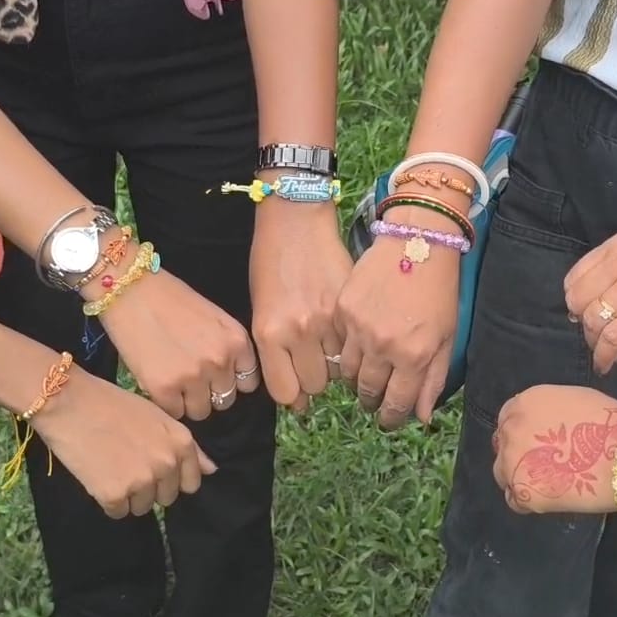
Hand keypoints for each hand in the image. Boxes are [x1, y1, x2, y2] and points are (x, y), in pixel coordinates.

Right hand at [31, 370, 216, 517]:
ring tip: (110, 466)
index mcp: (181, 442)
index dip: (172, 478)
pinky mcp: (115, 494)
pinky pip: (118, 512)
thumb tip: (210, 470)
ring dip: (128, 495)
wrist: (68, 401)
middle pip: (166, 497)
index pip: (191, 482)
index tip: (154, 468)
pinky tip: (98, 475)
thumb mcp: (157, 416)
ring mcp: (142, 480)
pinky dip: (108, 500)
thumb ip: (186, 446)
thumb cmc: (111, 403)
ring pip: (142, 507)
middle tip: (126, 463)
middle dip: (149, 487)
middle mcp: (167, 463)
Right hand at [95, 269, 260, 421]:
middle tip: (189, 376)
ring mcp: (193, 376)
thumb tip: (228, 376)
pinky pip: (174, 412)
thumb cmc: (169, 297)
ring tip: (172, 379)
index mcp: (236, 340)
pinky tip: (157, 382)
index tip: (216, 377)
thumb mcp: (213, 318)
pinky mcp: (163, 388)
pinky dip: (166, 403)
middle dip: (209, 392)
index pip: (248, 382)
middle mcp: (220, 360)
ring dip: (188, 401)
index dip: (230, 381)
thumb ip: (226, 346)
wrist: (128, 288)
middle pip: (225, 399)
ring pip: (201, 411)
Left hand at [250, 201, 351, 412]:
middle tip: (315, 364)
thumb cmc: (269, 264)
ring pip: (340, 368)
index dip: (292, 395)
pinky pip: (355, 343)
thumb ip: (276, 352)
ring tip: (331, 346)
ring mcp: (328, 319)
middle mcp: (299, 331)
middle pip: (316, 385)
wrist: (296, 221)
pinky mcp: (351, 306)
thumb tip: (295, 389)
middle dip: (315, 380)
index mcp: (270, 334)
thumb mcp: (261, 312)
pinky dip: (352, 344)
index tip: (296, 389)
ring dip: (337, 363)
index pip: (286, 391)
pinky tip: (345, 331)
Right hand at [334, 215, 458, 428]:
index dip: (391, 417)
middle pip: (367, 391)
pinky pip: (338, 343)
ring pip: (346, 371)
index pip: (395, 404)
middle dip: (371, 401)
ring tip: (364, 374)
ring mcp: (359, 329)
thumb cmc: (439, 291)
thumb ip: (434, 379)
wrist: (416, 243)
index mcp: (414, 357)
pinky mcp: (342, 310)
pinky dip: (346, 350)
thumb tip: (422, 416)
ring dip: (355, 378)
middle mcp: (383, 347)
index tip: (389, 420)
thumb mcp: (447, 338)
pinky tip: (357, 345)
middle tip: (374, 400)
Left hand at [493, 385, 616, 514]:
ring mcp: (513, 463)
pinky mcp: (523, 493)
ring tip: (547, 482)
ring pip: (503, 472)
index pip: (508, 417)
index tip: (535, 441)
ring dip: (520, 476)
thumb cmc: (609, 424)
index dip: (521, 430)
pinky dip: (528, 500)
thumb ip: (549, 411)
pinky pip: (514, 500)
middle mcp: (511, 429)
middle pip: (504, 444)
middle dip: (520, 452)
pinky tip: (549, 498)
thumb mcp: (573, 400)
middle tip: (544, 464)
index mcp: (524, 402)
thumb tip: (545, 424)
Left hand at [563, 229, 616, 374]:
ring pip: (594, 320)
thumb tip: (601, 298)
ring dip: (595, 342)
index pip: (576, 277)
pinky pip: (616, 337)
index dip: (577, 302)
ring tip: (607, 352)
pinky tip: (607, 365)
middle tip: (598, 338)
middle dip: (583, 324)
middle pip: (579, 301)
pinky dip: (605, 355)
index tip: (586, 316)